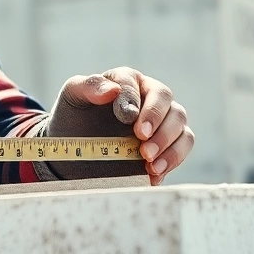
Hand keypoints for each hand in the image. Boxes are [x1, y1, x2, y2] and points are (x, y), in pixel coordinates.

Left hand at [49, 68, 194, 185]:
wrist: (75, 153)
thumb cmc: (73, 118)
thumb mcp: (72, 96)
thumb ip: (88, 86)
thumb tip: (112, 90)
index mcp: (127, 81)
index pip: (137, 84)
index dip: (134, 100)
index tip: (126, 119)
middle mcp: (149, 98)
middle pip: (167, 103)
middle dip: (157, 125)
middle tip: (142, 146)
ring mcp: (160, 123)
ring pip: (180, 126)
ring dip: (169, 145)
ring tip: (149, 162)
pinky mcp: (166, 147)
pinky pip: (181, 148)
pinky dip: (172, 160)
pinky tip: (153, 172)